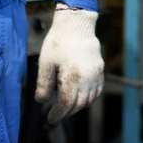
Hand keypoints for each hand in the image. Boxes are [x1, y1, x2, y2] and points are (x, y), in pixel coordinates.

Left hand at [35, 6, 103, 123]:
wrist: (76, 24)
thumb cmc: (59, 42)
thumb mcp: (45, 63)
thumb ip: (44, 84)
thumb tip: (42, 101)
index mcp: (73, 76)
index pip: (66, 104)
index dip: (58, 114)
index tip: (50, 118)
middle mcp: (88, 77)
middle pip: (79, 104)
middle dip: (67, 112)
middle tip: (56, 113)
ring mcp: (96, 73)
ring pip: (90, 99)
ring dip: (78, 106)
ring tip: (66, 105)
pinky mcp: (100, 69)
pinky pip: (97, 89)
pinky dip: (89, 97)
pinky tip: (79, 95)